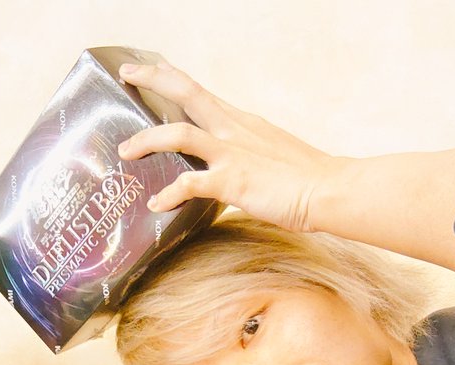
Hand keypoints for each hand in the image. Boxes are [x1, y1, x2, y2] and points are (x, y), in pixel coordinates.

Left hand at [117, 61, 336, 232]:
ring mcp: (231, 154)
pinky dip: (168, 193)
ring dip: (146, 140)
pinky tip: (156, 204)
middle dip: (152, 78)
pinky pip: (189, 184)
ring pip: (178, 133)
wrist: (329, 190)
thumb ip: (245, 150)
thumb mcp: (270, 151)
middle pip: (186, 91)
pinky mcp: (232, 182)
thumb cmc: (307, 177)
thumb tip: (229, 163)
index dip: (172, 77)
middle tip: (126, 74)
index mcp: (241, 121)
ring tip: (125, 151)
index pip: (199, 91)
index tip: (150, 68)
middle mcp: (233, 130)